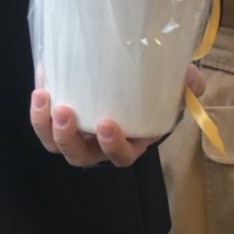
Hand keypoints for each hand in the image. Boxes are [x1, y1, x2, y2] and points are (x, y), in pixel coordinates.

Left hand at [30, 65, 204, 167]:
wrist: (130, 77)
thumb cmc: (152, 90)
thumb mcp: (171, 86)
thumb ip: (185, 83)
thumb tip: (194, 80)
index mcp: (129, 141)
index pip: (120, 156)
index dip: (112, 146)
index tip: (107, 124)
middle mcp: (98, 144)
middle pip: (79, 154)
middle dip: (68, 137)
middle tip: (66, 112)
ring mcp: (76, 132)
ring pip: (55, 142)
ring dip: (44, 124)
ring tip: (42, 98)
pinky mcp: (58, 114)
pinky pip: (43, 117)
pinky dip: (39, 103)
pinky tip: (42, 77)